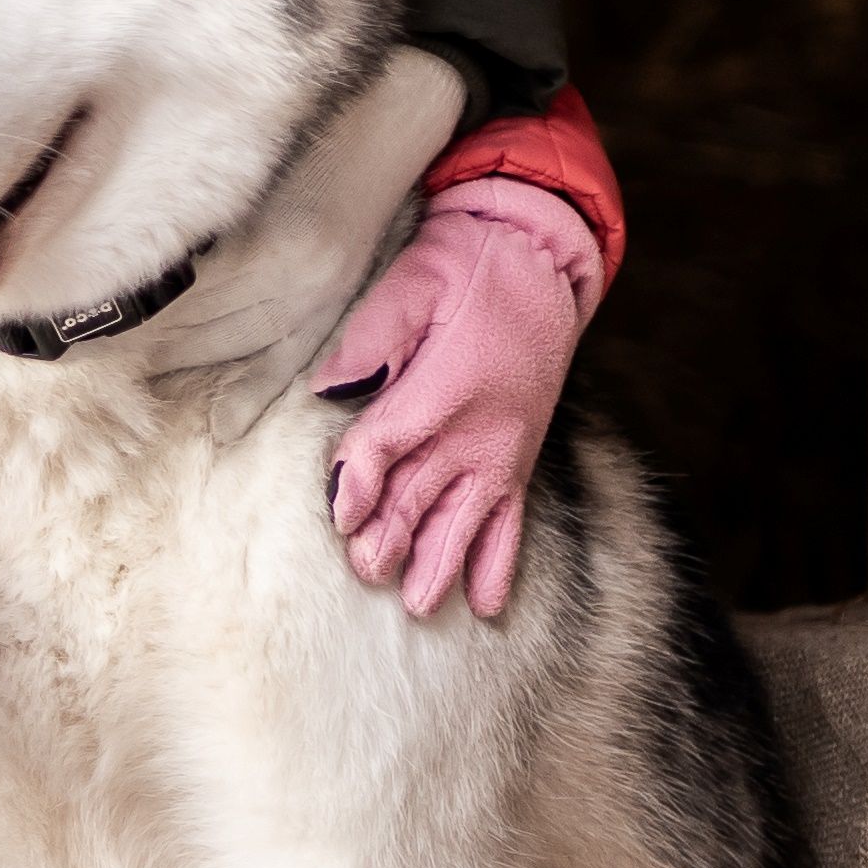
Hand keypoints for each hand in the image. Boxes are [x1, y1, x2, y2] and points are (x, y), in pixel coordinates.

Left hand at [310, 172, 606, 620]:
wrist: (540, 260)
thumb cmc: (467, 266)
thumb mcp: (413, 283)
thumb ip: (372, 338)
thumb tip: (328, 387)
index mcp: (444, 388)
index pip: (388, 446)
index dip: (359, 481)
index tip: (339, 512)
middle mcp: (477, 430)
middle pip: (422, 494)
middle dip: (393, 537)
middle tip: (368, 573)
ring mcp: (502, 449)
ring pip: (466, 520)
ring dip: (441, 563)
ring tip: (418, 605)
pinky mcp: (520, 456)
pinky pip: (512, 522)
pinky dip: (500, 564)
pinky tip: (486, 607)